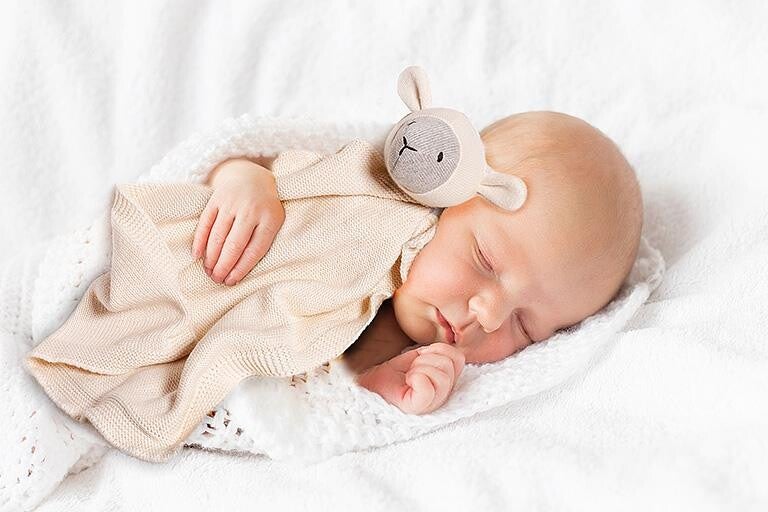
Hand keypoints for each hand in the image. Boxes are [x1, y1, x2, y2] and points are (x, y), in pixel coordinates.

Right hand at [192, 161, 284, 285]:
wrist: (252, 176)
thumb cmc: (264, 208)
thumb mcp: (272, 222)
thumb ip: (261, 242)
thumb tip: (239, 271)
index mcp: (270, 218)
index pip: (254, 250)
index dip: (241, 268)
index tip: (231, 281)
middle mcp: (251, 210)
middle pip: (235, 244)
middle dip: (224, 266)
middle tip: (216, 280)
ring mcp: (233, 203)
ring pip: (218, 235)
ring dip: (211, 257)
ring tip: (208, 272)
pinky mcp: (217, 198)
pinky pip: (206, 222)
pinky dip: (200, 240)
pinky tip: (198, 255)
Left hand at [355, 342, 464, 414]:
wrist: (368, 384)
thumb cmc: (391, 374)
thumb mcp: (418, 357)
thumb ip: (437, 353)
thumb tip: (448, 349)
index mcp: (445, 383)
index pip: (458, 359)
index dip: (439, 349)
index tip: (421, 356)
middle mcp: (442, 396)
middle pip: (449, 366)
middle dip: (427, 359)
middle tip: (412, 368)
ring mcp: (431, 404)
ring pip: (442, 377)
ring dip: (420, 368)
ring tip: (409, 376)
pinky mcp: (417, 408)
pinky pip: (428, 389)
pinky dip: (417, 377)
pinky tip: (408, 380)